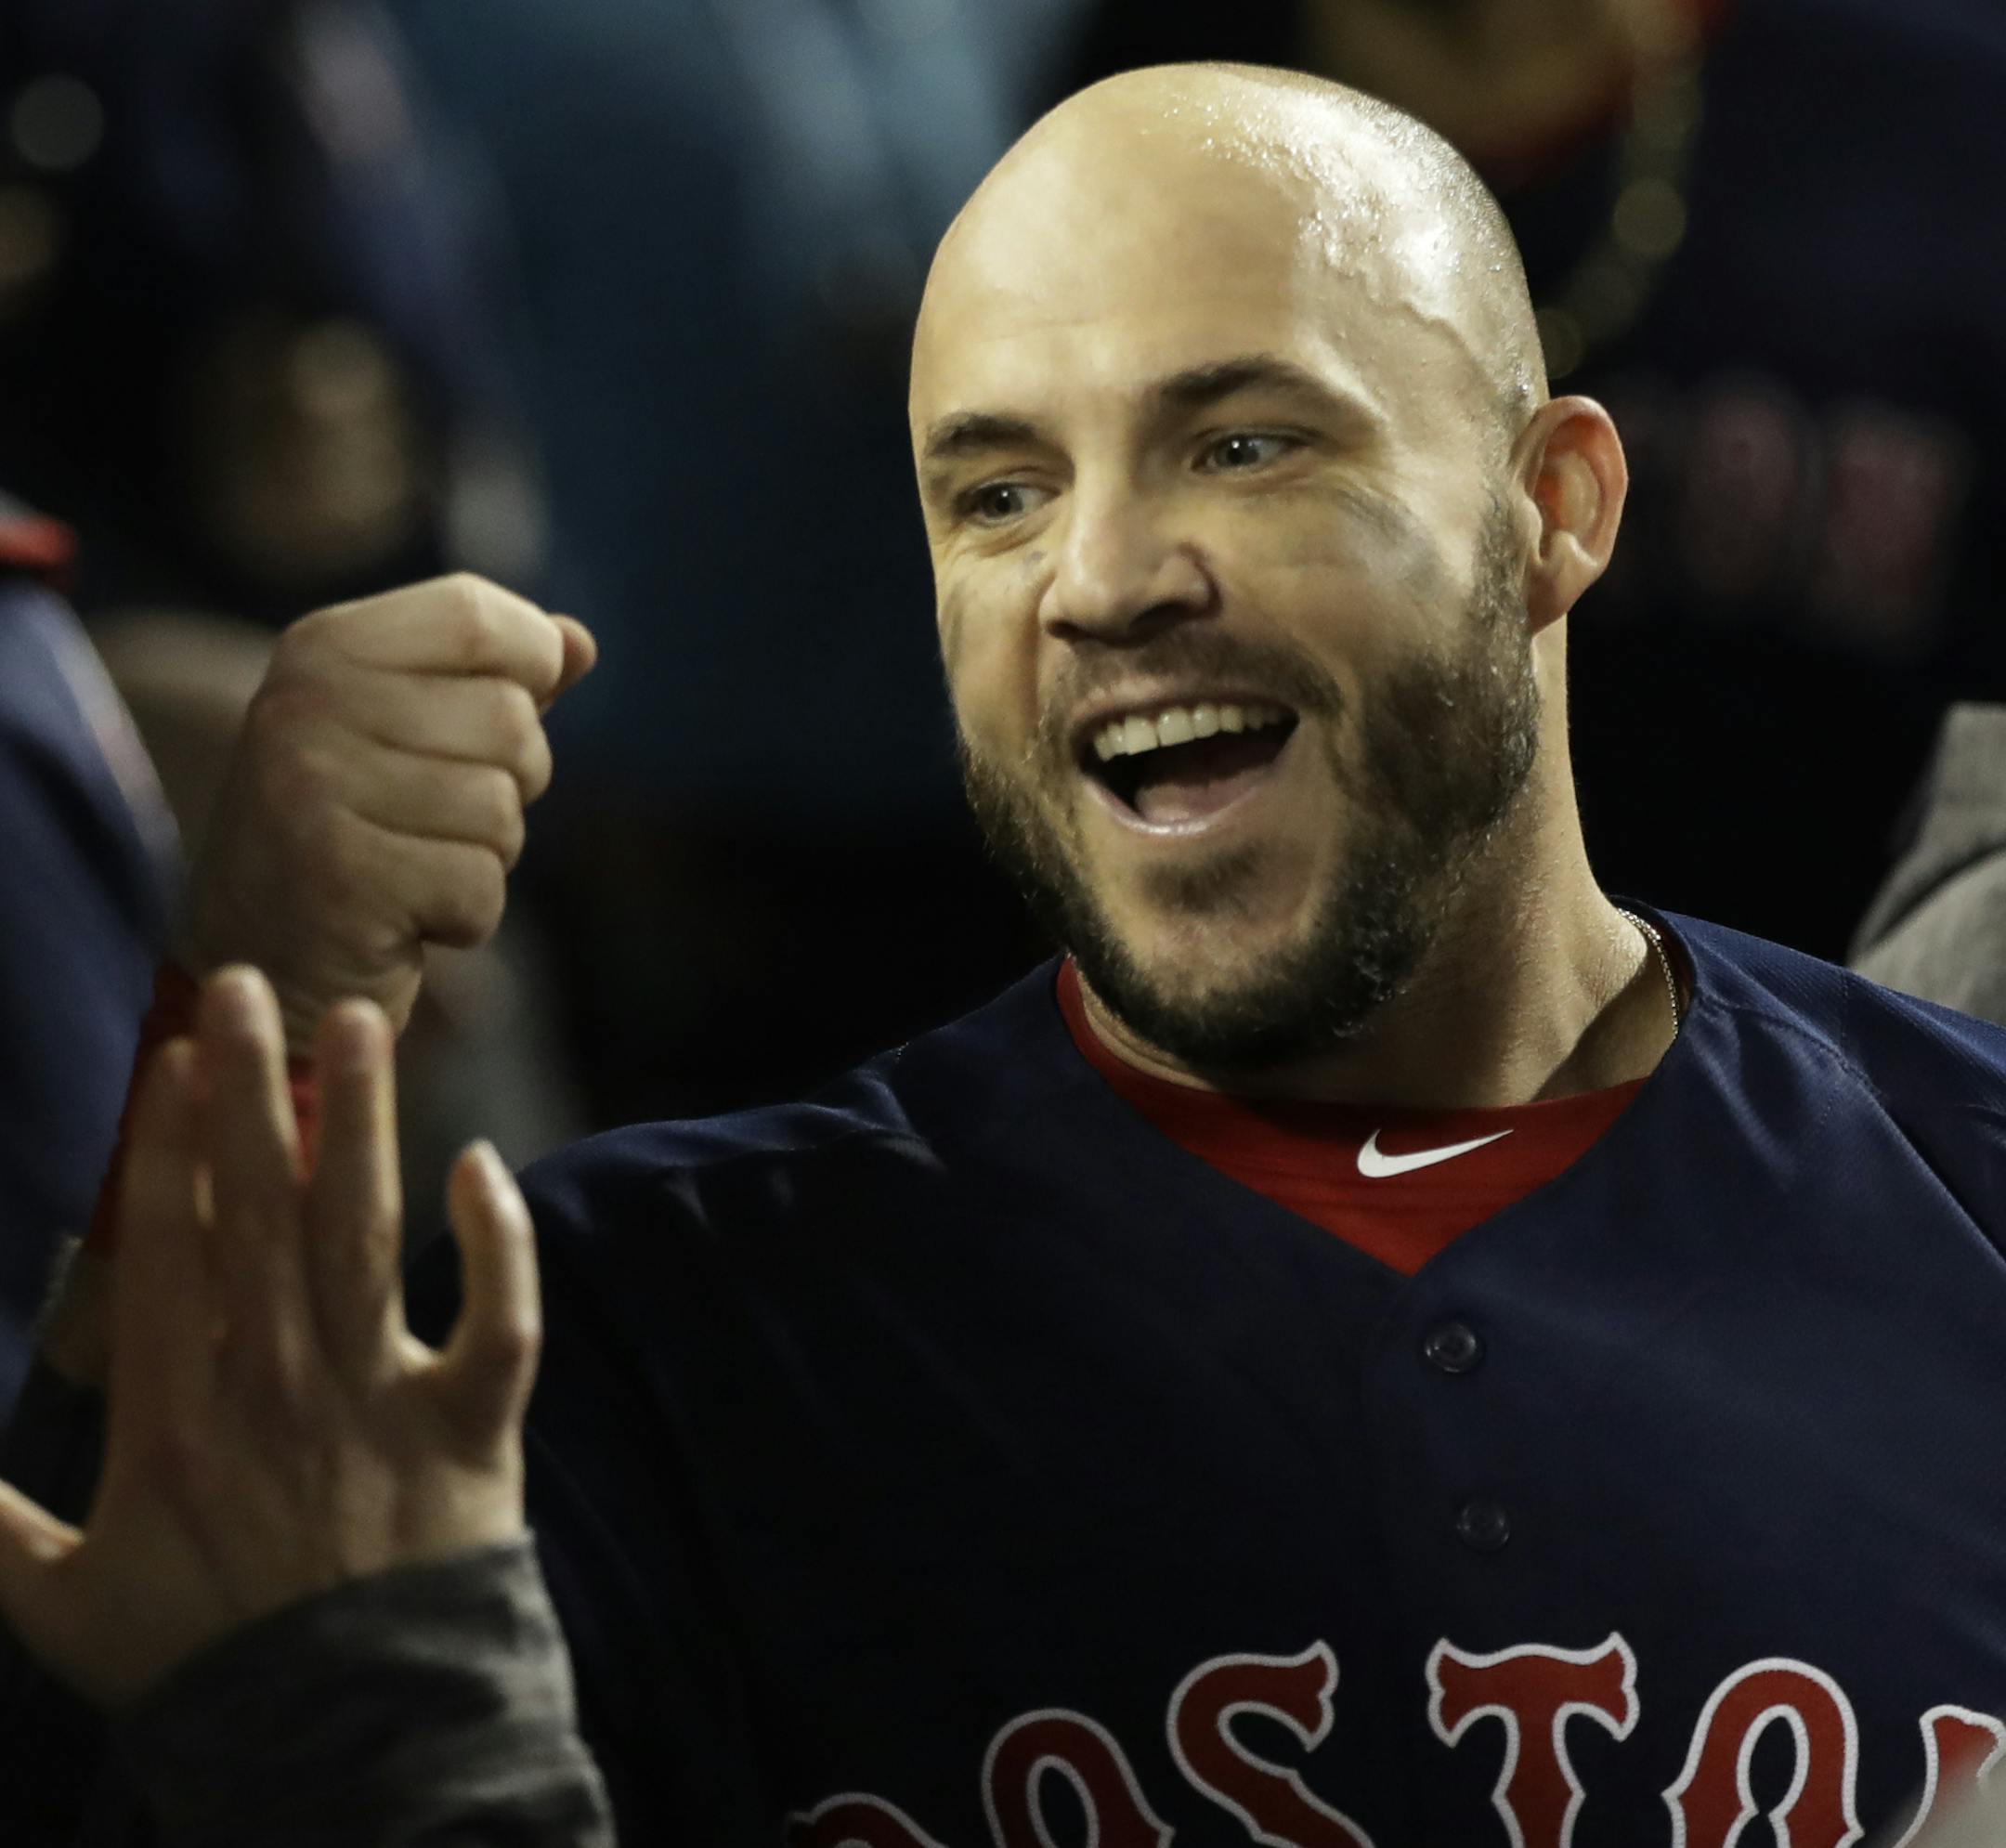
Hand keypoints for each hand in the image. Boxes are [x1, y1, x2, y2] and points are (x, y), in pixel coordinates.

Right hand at [0, 967, 538, 1708]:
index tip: (170, 1059)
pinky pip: (501, 1322)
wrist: (354, 1747)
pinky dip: (500, 1246)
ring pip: (369, 1242)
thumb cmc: (203, 1670)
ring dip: (365, 1128)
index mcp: (179, 1428)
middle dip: (255, 1098)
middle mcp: (282, 1396)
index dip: (170, 1153)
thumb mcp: (61, 1607)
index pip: (172, 1259)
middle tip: (252, 987)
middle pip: (265, 1221)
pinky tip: (482, 1162)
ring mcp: (384, 1406)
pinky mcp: (475, 1429)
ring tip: (360, 1025)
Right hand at [183, 574, 595, 1051]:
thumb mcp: (415, 734)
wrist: (267, 959)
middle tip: (433, 819)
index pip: (478, 614)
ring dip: (485, 854)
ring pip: (502, 808)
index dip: (529, 666)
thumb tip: (579, 643)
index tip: (495, 718)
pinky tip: (404, 917)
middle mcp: (308, 704)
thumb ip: (495, 679)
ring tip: (413, 865)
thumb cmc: (361, 831)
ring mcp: (314, 790)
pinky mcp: (339, 880)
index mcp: (325, 647)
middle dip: (508, 783)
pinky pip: (480, 887)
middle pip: (512, 718)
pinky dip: (465, 916)